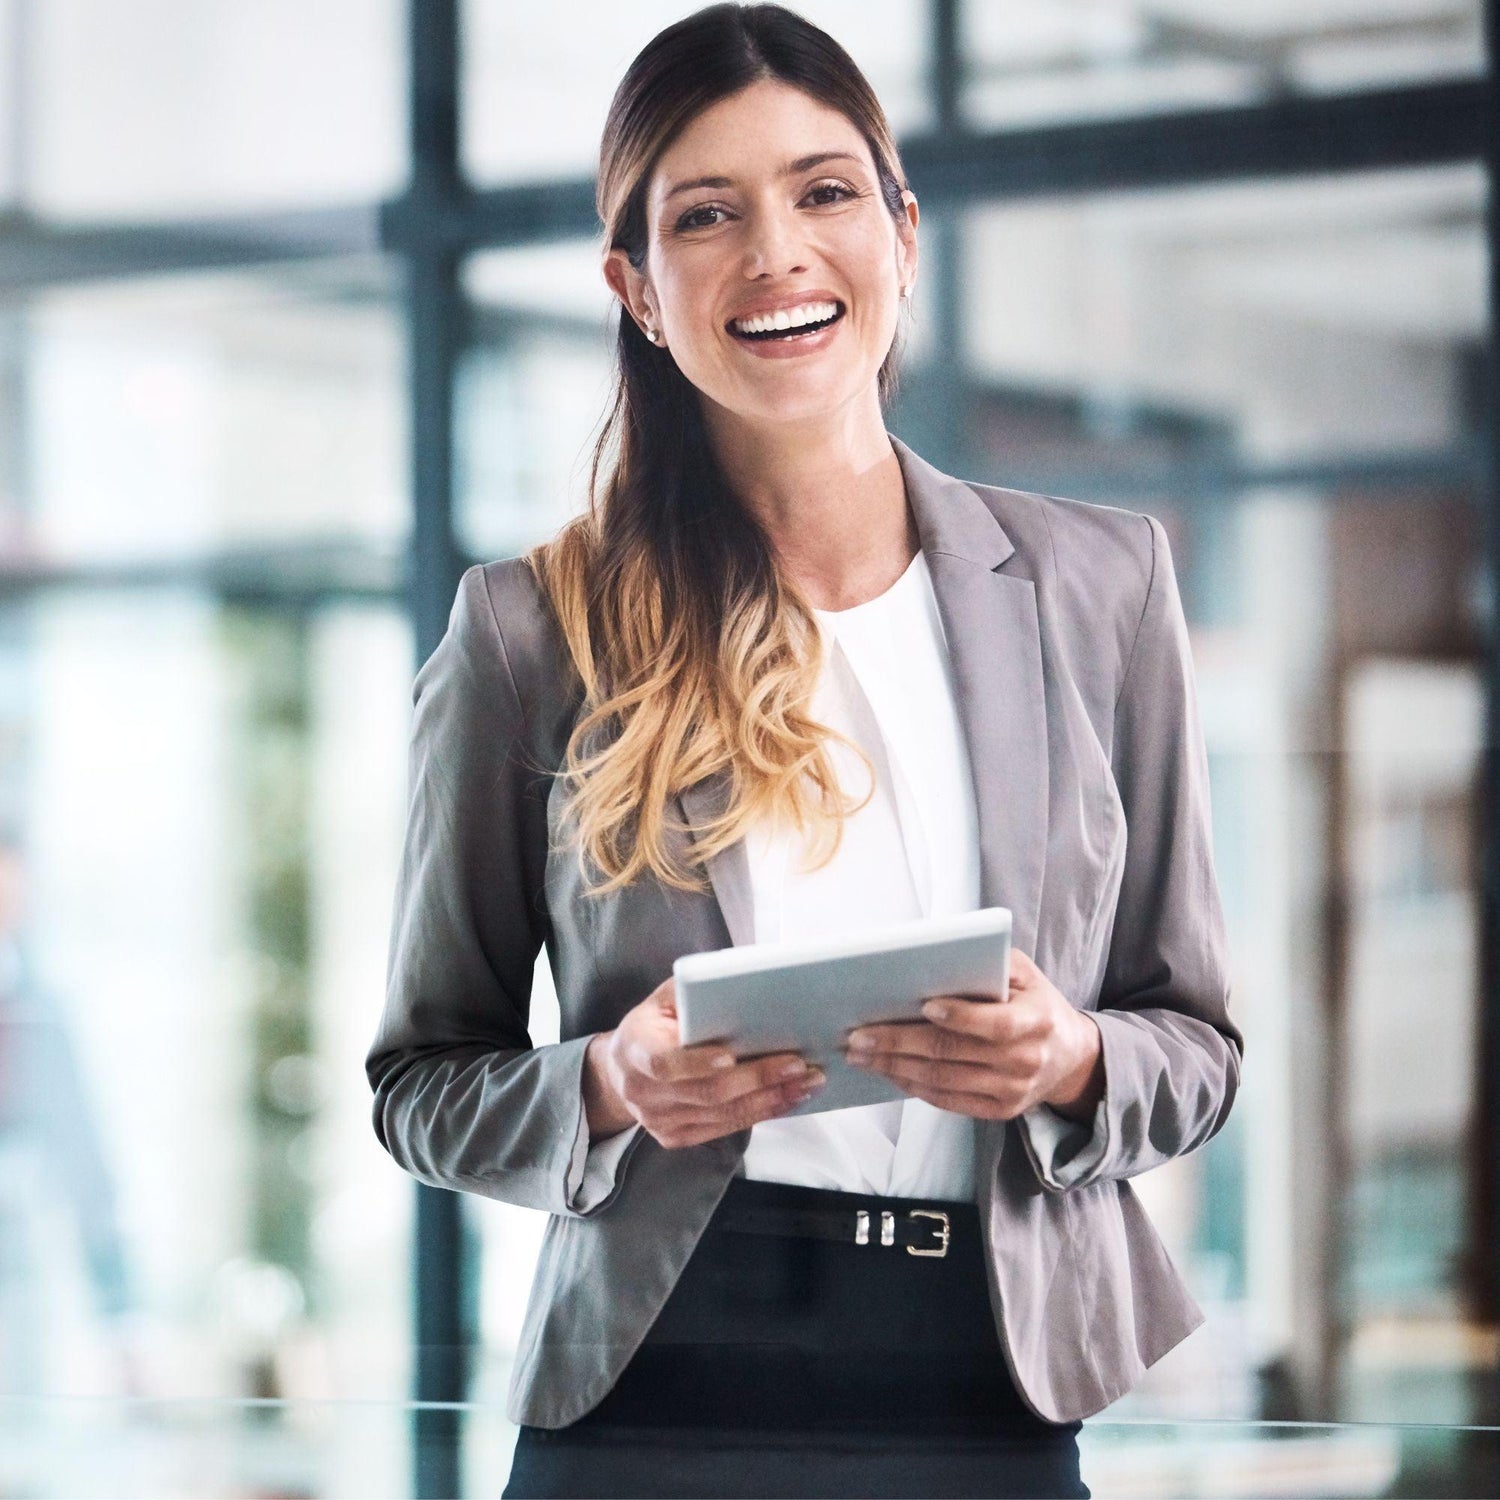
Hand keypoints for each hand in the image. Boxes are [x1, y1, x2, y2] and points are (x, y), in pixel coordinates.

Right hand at [582, 976, 825, 1149]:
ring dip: (769, 1100)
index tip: (731, 1055)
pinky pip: (723, 1129)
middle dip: (756, 1079)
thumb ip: (691, 992)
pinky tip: (787, 1099)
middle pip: (706, 1093)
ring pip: (721, 1116)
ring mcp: (658, 1121)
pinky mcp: (675, 1137)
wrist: (622, 1069)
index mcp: (635, 1049)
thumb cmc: (654, 1023)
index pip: (664, 1063)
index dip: (697, 1063)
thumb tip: (738, 978)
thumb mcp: (662, 998)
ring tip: (806, 1083)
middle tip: (799, 1065)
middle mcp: (643, 1092)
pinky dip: (760, 1114)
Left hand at [841, 948, 1103, 1121]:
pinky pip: (948, 1101)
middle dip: (899, 1043)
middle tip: (858, 1036)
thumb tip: (939, 957)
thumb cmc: (1035, 1003)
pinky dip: (913, 1086)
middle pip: (953, 1053)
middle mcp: (1025, 1060)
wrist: (1069, 1057)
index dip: (960, 1016)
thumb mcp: (1026, 973)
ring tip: (860, 1054)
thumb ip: (992, 962)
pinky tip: (888, 1071)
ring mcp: (1011, 1091)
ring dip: (895, 1067)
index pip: (996, 1023)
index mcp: (1036, 1020)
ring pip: (943, 1080)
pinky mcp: (998, 1111)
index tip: (924, 1005)